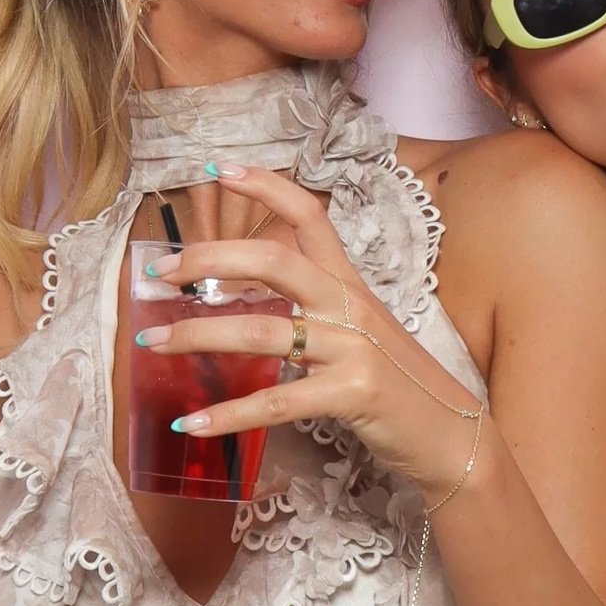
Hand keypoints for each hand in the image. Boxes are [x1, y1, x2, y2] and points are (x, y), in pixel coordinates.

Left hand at [137, 165, 485, 498]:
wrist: (452, 437)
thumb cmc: (399, 386)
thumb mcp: (361, 334)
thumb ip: (316, 312)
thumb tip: (252, 304)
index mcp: (349, 285)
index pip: (309, 215)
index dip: (265, 185)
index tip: (216, 168)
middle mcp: (350, 308)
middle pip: (274, 260)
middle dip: (209, 259)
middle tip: (162, 271)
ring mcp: (353, 349)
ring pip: (263, 331)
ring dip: (198, 335)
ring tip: (154, 342)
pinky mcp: (354, 395)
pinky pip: (278, 400)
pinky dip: (230, 414)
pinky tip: (195, 423)